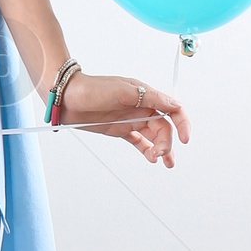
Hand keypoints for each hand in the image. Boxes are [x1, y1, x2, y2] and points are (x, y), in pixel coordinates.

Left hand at [55, 72, 188, 167]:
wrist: (65, 97)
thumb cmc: (91, 88)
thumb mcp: (121, 90)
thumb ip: (148, 97)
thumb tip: (174, 104)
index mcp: (144, 95)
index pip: (172, 109)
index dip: (182, 124)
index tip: (184, 139)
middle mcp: (140, 107)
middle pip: (164, 127)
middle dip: (166, 142)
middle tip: (160, 154)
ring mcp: (130, 119)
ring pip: (153, 136)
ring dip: (161, 149)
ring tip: (162, 161)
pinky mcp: (119, 130)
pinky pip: (139, 141)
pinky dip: (147, 150)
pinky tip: (151, 158)